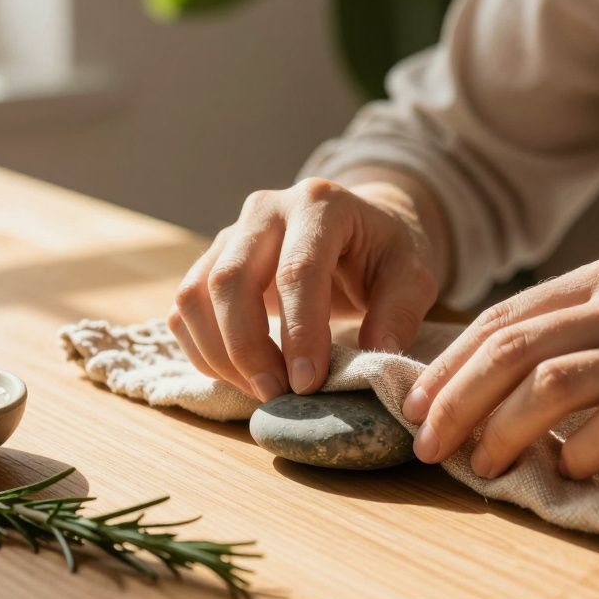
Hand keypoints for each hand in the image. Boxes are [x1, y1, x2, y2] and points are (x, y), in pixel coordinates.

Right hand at [169, 175, 443, 400]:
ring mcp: (229, 234)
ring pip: (196, 296)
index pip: (297, 271)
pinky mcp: (210, 262)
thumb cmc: (385, 254)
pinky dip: (203, 351)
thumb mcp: (413, 274)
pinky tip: (239, 377)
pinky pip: (185, 311)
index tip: (309, 385)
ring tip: (263, 391)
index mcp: (320, 204)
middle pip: (231, 280)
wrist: (359, 229)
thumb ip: (399, 313)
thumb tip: (376, 356)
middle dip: (248, 348)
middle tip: (279, 395)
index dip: (300, 333)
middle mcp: (265, 210)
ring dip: (221, 355)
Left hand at [401, 256, 598, 478]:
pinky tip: (567, 471)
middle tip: (426, 444)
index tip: (414, 407)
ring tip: (481, 466)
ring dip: (503, 432)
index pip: (501, 320)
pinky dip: (578, 454)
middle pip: (513, 349)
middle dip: (456, 400)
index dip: (447, 365)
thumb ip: (572, 330)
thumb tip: (481, 380)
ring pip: (553, 385)